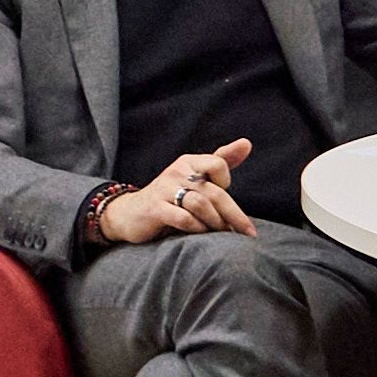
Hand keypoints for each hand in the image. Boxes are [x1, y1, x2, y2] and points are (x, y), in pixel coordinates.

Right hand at [102, 144, 257, 242]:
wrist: (129, 214)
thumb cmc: (170, 197)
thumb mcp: (195, 177)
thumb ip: (221, 160)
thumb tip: (247, 143)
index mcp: (188, 162)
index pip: (218, 164)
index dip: (225, 182)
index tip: (224, 198)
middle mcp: (176, 171)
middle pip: (214, 191)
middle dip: (234, 215)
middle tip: (247, 232)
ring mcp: (163, 189)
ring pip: (201, 205)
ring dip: (215, 223)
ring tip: (218, 233)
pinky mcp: (154, 209)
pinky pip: (184, 218)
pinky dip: (197, 228)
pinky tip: (198, 233)